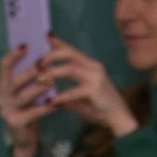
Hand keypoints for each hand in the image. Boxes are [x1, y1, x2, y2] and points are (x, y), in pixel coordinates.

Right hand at [0, 45, 54, 153]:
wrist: (26, 140)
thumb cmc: (29, 110)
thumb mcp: (28, 91)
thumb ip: (32, 75)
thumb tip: (44, 49)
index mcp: (3, 84)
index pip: (3, 65)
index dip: (13, 54)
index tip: (26, 45)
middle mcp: (1, 96)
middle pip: (14, 79)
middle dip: (31, 71)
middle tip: (46, 64)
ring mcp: (6, 110)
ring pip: (24, 95)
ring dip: (39, 88)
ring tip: (53, 82)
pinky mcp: (15, 123)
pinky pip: (32, 112)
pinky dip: (45, 107)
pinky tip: (57, 104)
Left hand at [16, 41, 135, 140]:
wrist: (120, 119)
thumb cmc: (101, 109)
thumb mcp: (81, 100)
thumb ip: (67, 96)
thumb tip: (50, 99)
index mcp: (90, 65)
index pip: (71, 50)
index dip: (58, 42)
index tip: (45, 36)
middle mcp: (93, 67)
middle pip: (69, 53)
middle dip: (51, 56)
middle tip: (37, 65)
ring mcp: (96, 77)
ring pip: (70, 68)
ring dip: (53, 72)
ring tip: (40, 80)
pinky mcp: (96, 90)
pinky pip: (75, 90)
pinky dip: (61, 96)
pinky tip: (51, 102)